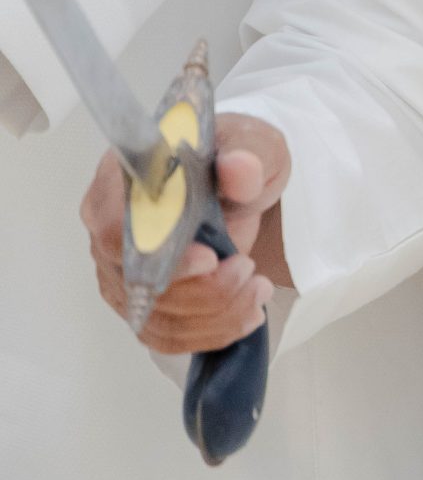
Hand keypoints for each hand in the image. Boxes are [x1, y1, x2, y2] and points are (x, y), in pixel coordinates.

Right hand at [82, 113, 290, 355]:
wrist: (243, 186)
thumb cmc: (237, 158)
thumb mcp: (255, 144)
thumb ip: (247, 153)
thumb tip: (239, 167)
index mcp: (122, 181)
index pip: (114, 230)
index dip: (159, 254)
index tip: (211, 258)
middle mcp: (108, 229)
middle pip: (135, 284)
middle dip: (202, 291)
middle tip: (248, 270)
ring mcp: (120, 271)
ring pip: (153, 318)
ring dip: (213, 315)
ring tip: (258, 291)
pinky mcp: (141, 302)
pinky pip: (165, 335)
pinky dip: (210, 333)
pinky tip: (246, 315)